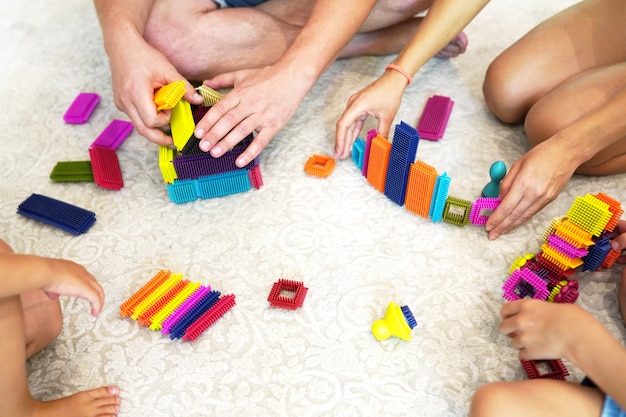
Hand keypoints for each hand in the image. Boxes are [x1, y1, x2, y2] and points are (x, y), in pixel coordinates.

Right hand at [38, 257, 104, 316]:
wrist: (43, 272)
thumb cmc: (42, 274)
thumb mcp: (49, 282)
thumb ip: (53, 288)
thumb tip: (54, 295)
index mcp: (73, 268)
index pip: (85, 277)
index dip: (86, 286)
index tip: (85, 293)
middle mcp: (81, 272)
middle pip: (94, 283)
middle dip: (96, 294)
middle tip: (94, 303)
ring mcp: (85, 280)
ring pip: (98, 291)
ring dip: (98, 301)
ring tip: (96, 310)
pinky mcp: (86, 288)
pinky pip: (96, 299)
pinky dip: (97, 306)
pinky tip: (95, 313)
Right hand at [107, 35, 201, 144]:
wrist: (122, 46)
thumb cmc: (143, 56)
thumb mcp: (167, 70)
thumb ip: (184, 87)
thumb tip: (198, 100)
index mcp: (136, 92)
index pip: (151, 120)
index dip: (164, 119)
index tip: (171, 109)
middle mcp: (125, 101)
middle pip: (143, 130)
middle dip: (160, 138)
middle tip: (174, 141)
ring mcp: (121, 103)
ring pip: (138, 126)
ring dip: (154, 128)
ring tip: (167, 123)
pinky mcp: (120, 103)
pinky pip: (135, 118)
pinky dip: (147, 119)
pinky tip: (156, 111)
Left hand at [194, 64, 311, 167]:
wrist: (293, 77)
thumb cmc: (268, 77)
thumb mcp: (242, 74)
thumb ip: (222, 80)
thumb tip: (205, 83)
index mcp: (241, 93)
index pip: (220, 108)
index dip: (208, 121)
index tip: (198, 133)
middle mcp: (250, 104)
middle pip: (228, 121)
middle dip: (214, 134)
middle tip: (203, 146)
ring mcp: (262, 115)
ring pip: (242, 131)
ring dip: (227, 143)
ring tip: (215, 153)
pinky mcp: (274, 125)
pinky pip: (261, 141)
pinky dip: (250, 152)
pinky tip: (240, 161)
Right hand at [335, 74, 404, 158]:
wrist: (394, 80)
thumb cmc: (389, 93)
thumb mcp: (387, 117)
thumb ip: (382, 133)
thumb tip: (381, 145)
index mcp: (357, 105)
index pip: (343, 125)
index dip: (340, 139)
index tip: (340, 150)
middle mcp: (353, 104)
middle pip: (343, 126)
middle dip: (341, 142)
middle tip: (340, 155)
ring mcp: (355, 105)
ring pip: (348, 125)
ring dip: (346, 138)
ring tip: (344, 151)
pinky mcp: (359, 106)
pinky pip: (354, 121)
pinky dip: (352, 131)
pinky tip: (351, 141)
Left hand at [485, 140, 577, 238]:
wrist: (566, 153)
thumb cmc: (541, 154)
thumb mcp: (517, 165)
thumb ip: (506, 183)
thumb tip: (499, 198)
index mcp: (523, 183)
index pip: (506, 207)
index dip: (496, 218)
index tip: (488, 225)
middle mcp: (534, 193)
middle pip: (514, 215)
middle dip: (501, 227)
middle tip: (491, 235)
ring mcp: (544, 198)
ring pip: (524, 216)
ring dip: (511, 226)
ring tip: (501, 232)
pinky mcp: (550, 199)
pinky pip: (533, 212)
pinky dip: (522, 219)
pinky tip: (515, 222)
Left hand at [499, 299, 593, 360]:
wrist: (578, 336)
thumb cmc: (573, 318)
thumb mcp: (553, 306)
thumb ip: (539, 310)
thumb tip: (539, 315)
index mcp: (526, 306)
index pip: (505, 309)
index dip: (506, 315)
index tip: (509, 318)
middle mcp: (520, 321)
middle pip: (503, 327)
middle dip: (509, 331)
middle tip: (519, 333)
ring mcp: (523, 337)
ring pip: (513, 343)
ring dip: (522, 344)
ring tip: (536, 343)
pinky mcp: (529, 352)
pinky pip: (522, 355)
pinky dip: (529, 355)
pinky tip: (539, 352)